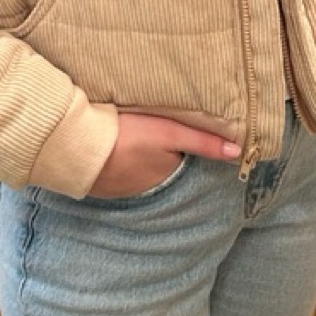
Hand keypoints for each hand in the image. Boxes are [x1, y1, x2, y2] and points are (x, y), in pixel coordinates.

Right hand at [88, 112, 241, 197]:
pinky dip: (115, 159)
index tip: (175, 129)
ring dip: (136, 155)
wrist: (77, 147)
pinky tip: (111, 145)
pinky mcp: (99, 182)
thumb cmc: (127, 136)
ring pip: (137, 169)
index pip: (180, 159)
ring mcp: (120, 187)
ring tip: (131, 134)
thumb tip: (238, 152)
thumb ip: (202, 141)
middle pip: (159, 165)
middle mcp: (145, 188)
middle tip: (150, 128)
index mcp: (165, 175)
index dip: (179, 144)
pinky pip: (114, 171)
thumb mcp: (169, 133)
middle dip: (158, 152)